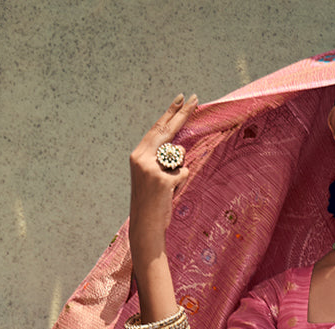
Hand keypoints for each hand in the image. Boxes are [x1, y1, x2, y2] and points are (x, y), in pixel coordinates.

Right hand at [129, 94, 197, 257]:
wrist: (145, 225)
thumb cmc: (152, 202)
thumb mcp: (153, 176)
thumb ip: (162, 160)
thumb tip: (181, 148)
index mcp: (138, 155)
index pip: (157, 129)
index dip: (169, 113)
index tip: (181, 99)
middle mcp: (142, 157)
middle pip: (168, 130)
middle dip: (182, 113)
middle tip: (195, 98)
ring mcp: (152, 168)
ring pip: (179, 157)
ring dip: (178, 171)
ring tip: (168, 187)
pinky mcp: (163, 179)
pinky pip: (183, 173)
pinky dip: (181, 182)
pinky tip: (170, 193)